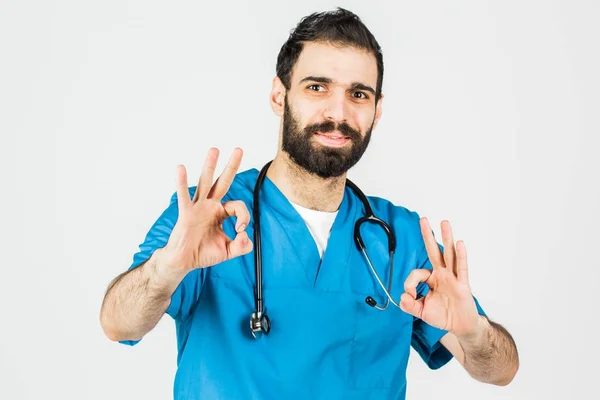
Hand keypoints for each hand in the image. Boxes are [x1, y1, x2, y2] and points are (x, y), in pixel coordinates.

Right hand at [159, 147, 252, 272]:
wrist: (184, 262)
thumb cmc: (204, 253)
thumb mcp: (229, 251)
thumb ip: (242, 246)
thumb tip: (245, 235)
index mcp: (221, 212)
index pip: (238, 206)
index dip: (244, 217)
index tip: (240, 231)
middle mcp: (210, 206)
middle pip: (223, 182)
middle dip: (232, 166)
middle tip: (239, 150)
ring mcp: (198, 207)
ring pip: (205, 183)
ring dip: (210, 166)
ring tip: (214, 150)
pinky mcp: (186, 213)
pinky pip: (184, 196)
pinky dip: (182, 183)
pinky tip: (181, 169)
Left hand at [399, 218, 479, 336]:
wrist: (460, 326)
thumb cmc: (443, 315)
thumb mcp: (421, 312)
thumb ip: (409, 305)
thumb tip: (402, 296)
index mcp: (432, 279)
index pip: (417, 273)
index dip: (410, 284)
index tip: (409, 296)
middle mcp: (442, 274)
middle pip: (434, 251)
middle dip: (428, 235)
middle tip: (423, 219)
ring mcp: (453, 278)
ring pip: (449, 255)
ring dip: (447, 238)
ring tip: (444, 222)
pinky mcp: (463, 285)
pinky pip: (462, 268)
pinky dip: (461, 256)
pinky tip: (460, 243)